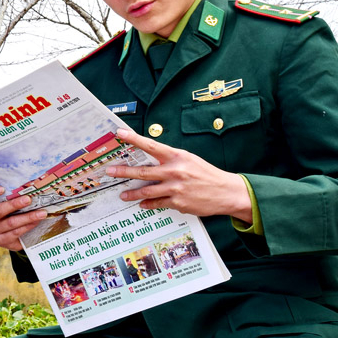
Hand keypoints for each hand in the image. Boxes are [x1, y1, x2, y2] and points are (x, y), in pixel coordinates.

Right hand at [0, 186, 46, 251]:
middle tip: (29, 199)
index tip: (2, 189)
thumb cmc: (3, 213)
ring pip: (11, 223)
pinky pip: (16, 233)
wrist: (1, 234)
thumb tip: (27, 184)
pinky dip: (28, 227)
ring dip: (28, 217)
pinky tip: (36, 222)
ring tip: (41, 213)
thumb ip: (6, 195)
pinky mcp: (1, 241)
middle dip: (15, 204)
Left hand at [108, 128, 252, 222]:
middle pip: (143, 172)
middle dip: (123, 172)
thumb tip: (150, 159)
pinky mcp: (178, 202)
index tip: (120, 133)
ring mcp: (176, 188)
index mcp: (177, 156)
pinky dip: (148, 204)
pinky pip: (157, 203)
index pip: (151, 145)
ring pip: (147, 191)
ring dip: (132, 194)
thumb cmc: (206, 174)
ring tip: (123, 195)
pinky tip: (141, 204)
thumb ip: (169, 159)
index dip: (134, 138)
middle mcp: (175, 171)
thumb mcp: (189, 160)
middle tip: (110, 172)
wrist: (227, 192)